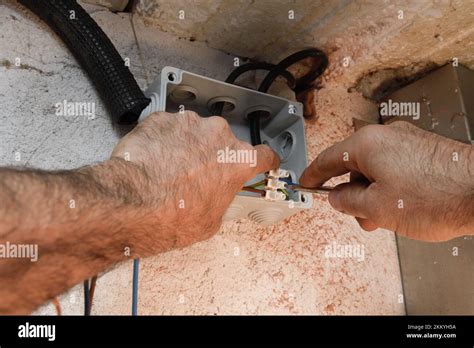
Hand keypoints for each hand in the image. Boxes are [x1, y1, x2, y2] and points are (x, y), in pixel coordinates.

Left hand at [111, 111, 278, 253]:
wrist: (130, 203)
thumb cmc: (170, 215)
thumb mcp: (210, 222)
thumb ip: (222, 200)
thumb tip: (214, 199)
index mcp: (238, 160)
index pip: (264, 155)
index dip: (265, 160)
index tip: (264, 160)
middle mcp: (218, 135)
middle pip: (224, 143)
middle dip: (214, 156)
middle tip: (198, 176)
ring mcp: (189, 124)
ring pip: (195, 133)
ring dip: (188, 147)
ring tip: (170, 170)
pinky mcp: (162, 119)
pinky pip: (169, 128)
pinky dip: (165, 141)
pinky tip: (155, 160)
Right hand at [300, 121, 473, 241]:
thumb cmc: (436, 197)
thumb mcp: (377, 208)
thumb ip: (347, 202)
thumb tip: (337, 197)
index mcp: (367, 144)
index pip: (328, 158)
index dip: (313, 175)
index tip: (305, 183)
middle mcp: (386, 136)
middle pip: (354, 165)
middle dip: (353, 194)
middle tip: (360, 216)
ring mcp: (407, 140)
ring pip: (376, 169)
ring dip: (374, 194)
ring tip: (388, 217)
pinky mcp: (424, 149)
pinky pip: (394, 168)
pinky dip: (391, 187)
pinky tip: (403, 205)